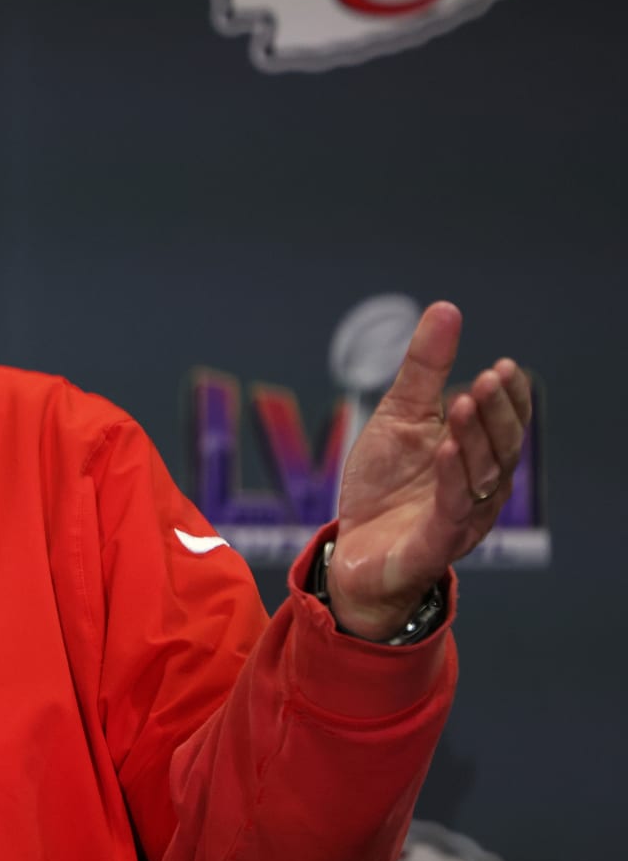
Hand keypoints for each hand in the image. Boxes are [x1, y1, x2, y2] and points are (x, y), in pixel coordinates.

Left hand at [326, 302, 530, 639]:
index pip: (503, 424)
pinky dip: (452, 477)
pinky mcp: (435, 543)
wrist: (352, 551)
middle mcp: (479, 488)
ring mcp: (461, 518)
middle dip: (495, 413)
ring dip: (474, 438)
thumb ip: (424, 370)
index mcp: (475, 457)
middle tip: (487, 379)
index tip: (503, 367)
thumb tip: (446, 309)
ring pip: (480, 476)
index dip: (508, 398)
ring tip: (464, 401)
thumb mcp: (398, 418)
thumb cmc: (384, 486)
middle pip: (499, 448)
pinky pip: (452, 509)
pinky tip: (446, 448)